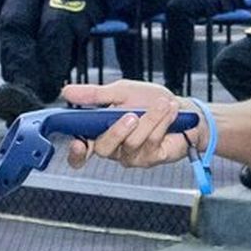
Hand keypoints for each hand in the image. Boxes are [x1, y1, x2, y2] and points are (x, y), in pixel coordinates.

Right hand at [59, 80, 198, 168]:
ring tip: (162, 104)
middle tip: (131, 115)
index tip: (77, 143)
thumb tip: (67, 92)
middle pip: (104, 148)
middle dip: (117, 131)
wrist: (182, 108)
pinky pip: (152, 142)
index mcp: (100, 132)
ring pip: (132, 143)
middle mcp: (115, 148)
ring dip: (149, 119)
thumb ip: (95, 95)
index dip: (76, 153)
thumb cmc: (149, 100)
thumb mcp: (121, 91)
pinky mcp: (152, 158)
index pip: (81, 152)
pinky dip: (162, 122)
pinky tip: (170, 112)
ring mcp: (133, 156)